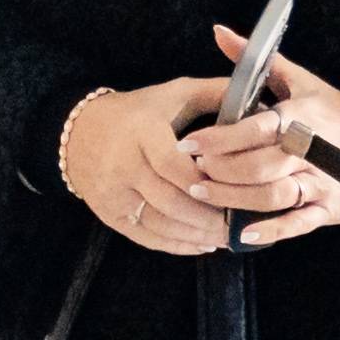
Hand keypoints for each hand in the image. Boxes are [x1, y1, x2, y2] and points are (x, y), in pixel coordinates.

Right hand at [59, 77, 248, 255]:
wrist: (79, 132)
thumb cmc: (137, 112)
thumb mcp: (173, 94)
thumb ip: (215, 95)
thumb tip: (259, 102)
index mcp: (141, 132)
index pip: (173, 164)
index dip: (203, 182)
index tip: (231, 189)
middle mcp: (123, 164)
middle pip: (169, 200)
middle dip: (207, 216)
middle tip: (238, 224)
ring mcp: (113, 193)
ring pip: (159, 224)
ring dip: (196, 235)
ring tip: (225, 236)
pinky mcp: (109, 214)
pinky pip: (146, 237)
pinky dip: (177, 245)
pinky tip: (201, 244)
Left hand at [188, 27, 339, 248]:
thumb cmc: (338, 115)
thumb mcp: (304, 82)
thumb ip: (260, 61)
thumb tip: (219, 32)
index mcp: (301, 117)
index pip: (255, 128)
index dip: (220, 138)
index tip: (189, 144)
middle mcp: (310, 150)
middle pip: (258, 166)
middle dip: (221, 172)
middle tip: (192, 172)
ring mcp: (320, 182)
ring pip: (273, 195)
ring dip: (235, 199)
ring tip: (204, 196)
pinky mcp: (327, 209)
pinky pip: (298, 223)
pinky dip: (271, 231)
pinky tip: (244, 234)